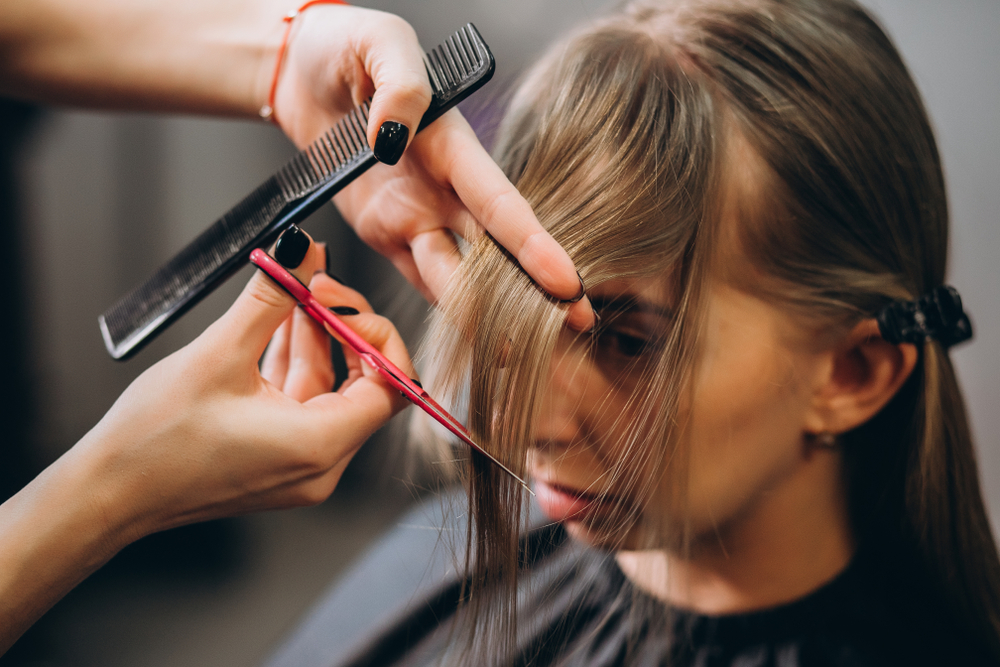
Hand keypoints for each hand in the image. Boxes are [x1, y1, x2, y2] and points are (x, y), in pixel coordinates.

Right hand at [0, 231, 412, 650]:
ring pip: (331, 387)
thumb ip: (271, 297)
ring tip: (294, 285)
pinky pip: (303, 401)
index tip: (334, 297)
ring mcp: (302, 464)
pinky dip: (295, 361)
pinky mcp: (280, 457)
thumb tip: (301, 250)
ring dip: (315, 336)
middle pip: (365, 383)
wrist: (108, 492)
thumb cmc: (154, 440)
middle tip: (312, 282)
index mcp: (320, 446)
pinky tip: (281, 319)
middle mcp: (322, 464)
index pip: (391, 385)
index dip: (374, 334)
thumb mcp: (219, 354)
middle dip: (342, 326)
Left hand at [271, 5, 594, 330]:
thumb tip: (396, 136)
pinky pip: (419, 277)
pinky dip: (447, 310)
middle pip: (495, 248)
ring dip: (490, 314)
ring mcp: (416, 214)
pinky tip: (475, 339)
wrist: (296, 71)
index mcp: (452, 144)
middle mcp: (443, 188)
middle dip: (536, 290)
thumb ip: (399, 84)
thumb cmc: (342, 48)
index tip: (567, 281)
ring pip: (460, 274)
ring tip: (524, 353)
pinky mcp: (385, 233)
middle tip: (578, 329)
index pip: (499, 201)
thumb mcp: (377, 44)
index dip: (533, 244)